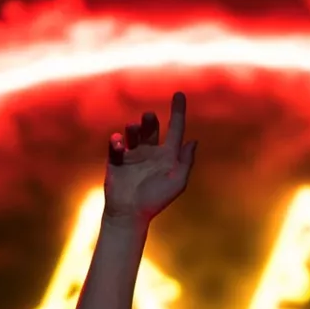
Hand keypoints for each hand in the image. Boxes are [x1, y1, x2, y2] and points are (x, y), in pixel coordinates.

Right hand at [103, 91, 197, 222]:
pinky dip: (117, 142)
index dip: (178, 112)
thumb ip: (186, 162)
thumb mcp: (177, 182)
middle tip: (150, 117)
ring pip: (133, 133)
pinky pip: (116, 145)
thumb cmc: (156, 200)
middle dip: (151, 121)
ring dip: (134, 128)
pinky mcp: (117, 160)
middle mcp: (150, 152)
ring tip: (133, 128)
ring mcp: (133, 155)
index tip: (180, 94)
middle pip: (152, 129)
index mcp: (168, 155)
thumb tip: (193, 141)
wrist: (130, 215)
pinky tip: (119, 142)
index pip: (175, 129)